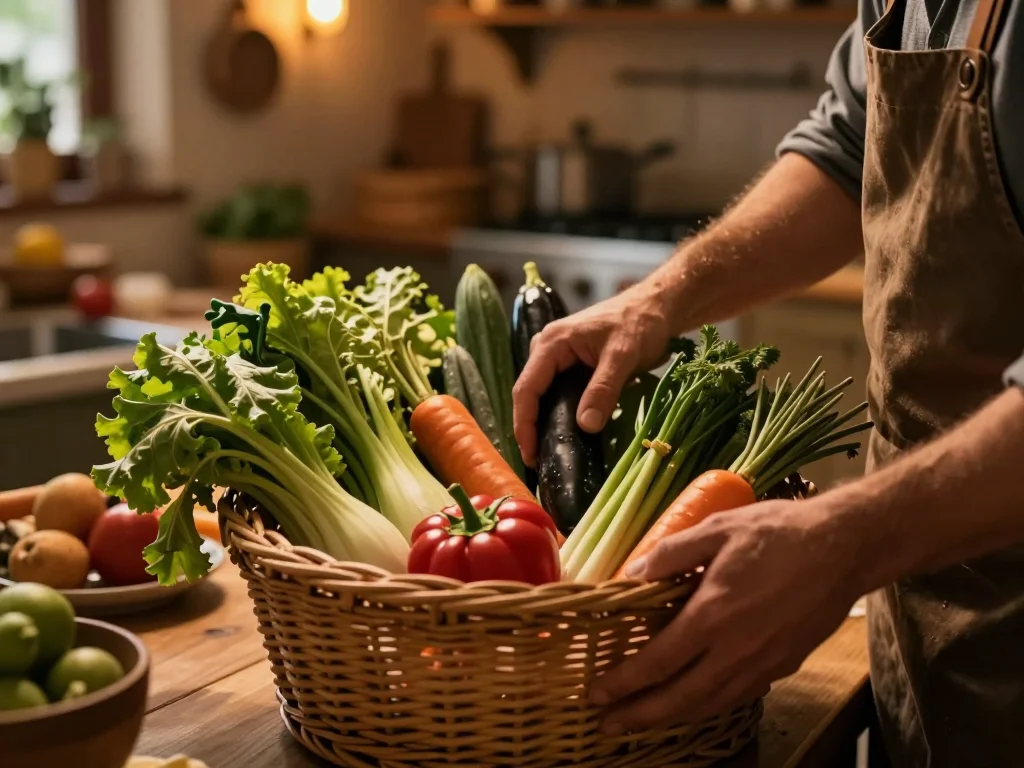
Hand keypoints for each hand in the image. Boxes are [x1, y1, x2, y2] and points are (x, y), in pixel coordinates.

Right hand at [512, 285, 675, 465]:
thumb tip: (586, 426)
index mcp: (552, 343)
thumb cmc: (640, 323)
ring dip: (544, 424)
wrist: (657, 307)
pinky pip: (559, 395)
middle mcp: (547, 350)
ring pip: (544, 397)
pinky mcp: (571, 367)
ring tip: (550, 456)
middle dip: (531, 429)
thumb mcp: (624, 356)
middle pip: (530, 395)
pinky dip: (560, 416)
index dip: (524, 423)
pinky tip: (567, 437)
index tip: (531, 454)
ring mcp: (558, 359)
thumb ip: (604, 389)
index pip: (527, 388)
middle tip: (539, 464)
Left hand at [589, 499, 861, 733]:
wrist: (844, 547)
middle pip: (681, 697)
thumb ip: (671, 553)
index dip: (625, 682)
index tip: (598, 693)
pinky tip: (696, 701)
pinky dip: (709, 705)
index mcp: (713, 615)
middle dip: (640, 715)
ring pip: (711, 703)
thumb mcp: (717, 529)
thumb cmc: (779, 532)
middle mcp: (736, 649)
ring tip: (643, 721)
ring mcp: (763, 663)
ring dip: (673, 717)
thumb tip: (633, 572)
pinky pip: (738, 695)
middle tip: (608, 726)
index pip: (659, 662)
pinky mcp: (784, 665)